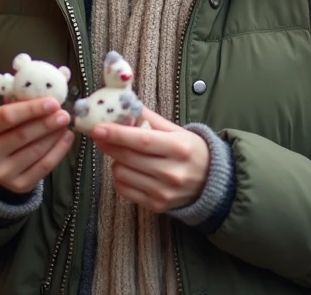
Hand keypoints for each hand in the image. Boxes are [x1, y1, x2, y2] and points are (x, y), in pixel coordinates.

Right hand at [0, 97, 73, 193]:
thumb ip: (19, 101)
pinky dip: (59, 150)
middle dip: (46, 123)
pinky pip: (44, 166)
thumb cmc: (1, 132)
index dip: (31, 109)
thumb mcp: (1, 116)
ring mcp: (2, 173)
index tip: (53, 102)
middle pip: (22, 135)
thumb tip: (49, 86)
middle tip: (64, 114)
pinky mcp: (18, 185)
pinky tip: (66, 137)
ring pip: (35, 151)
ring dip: (54, 135)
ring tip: (66, 123)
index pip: (6, 117)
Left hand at [91, 109, 209, 212]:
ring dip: (116, 161)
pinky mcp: (156, 205)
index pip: (142, 141)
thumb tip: (125, 105)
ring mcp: (163, 192)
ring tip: (124, 154)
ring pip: (122, 174)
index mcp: (179, 148)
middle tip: (100, 134)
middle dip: (109, 144)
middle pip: (129, 157)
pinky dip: (120, 177)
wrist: (212, 184)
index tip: (98, 128)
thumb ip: (151, 120)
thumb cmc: (192, 151)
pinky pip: (124, 190)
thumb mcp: (177, 131)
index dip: (117, 134)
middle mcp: (172, 173)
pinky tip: (128, 169)